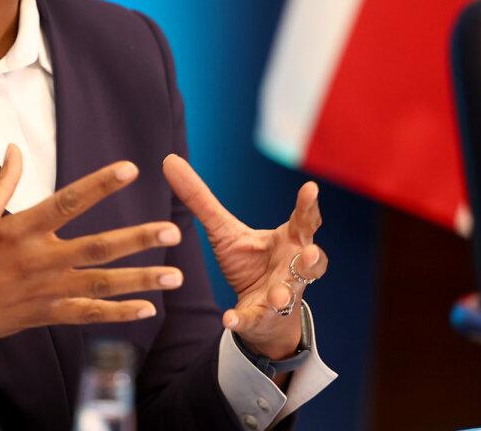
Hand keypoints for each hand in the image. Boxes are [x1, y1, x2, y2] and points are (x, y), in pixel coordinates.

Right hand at [0, 145, 184, 365]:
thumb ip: (3, 183)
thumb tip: (15, 148)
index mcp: (17, 230)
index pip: (67, 202)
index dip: (100, 184)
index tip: (130, 168)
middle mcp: (36, 261)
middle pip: (96, 248)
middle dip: (137, 240)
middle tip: (172, 231)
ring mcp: (43, 292)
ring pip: (101, 286)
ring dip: (140, 281)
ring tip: (176, 276)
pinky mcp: (44, 316)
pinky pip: (87, 315)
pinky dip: (118, 314)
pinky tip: (147, 309)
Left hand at [163, 154, 327, 359]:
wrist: (258, 311)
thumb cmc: (250, 261)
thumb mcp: (224, 229)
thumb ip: (200, 199)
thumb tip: (168, 160)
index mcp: (289, 240)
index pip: (304, 220)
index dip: (308, 205)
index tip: (310, 189)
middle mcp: (291, 267)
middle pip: (311, 262)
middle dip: (312, 259)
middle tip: (308, 253)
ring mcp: (280, 294)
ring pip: (289, 294)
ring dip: (284, 294)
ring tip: (278, 297)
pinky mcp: (260, 317)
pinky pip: (253, 319)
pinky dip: (242, 320)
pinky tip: (229, 319)